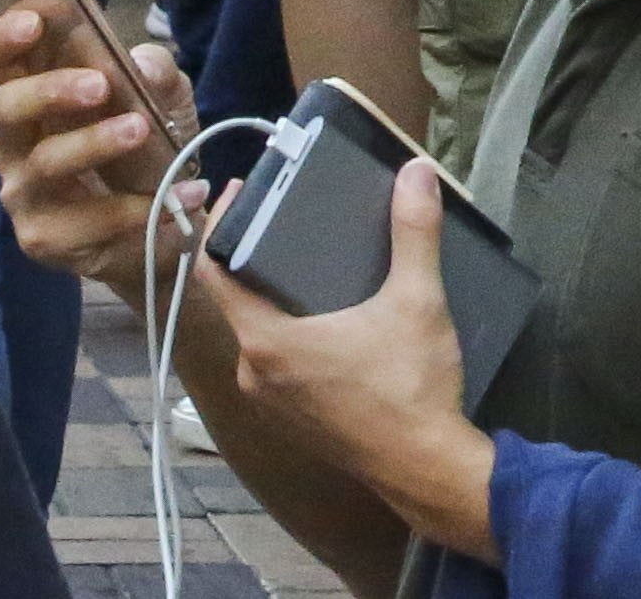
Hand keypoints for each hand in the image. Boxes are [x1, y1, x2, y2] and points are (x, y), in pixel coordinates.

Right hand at [0, 1, 199, 290]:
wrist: (166, 218)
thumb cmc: (148, 144)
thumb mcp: (165, 98)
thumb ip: (156, 73)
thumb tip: (144, 65)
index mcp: (31, 95)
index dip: (4, 37)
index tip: (33, 20)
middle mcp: (14, 142)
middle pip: (5, 107)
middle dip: (49, 90)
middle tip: (99, 85)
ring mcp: (23, 192)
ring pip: (44, 162)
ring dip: (94, 143)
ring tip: (141, 130)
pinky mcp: (43, 238)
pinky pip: (83, 221)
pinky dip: (133, 208)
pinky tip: (175, 195)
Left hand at [207, 160, 500, 555]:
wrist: (425, 468)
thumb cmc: (410, 386)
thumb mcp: (417, 301)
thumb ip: (414, 232)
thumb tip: (416, 171)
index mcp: (267, 341)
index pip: (215, 272)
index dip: (220, 226)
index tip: (240, 191)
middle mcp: (254, 373)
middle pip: (237, 300)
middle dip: (255, 257)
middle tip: (286, 215)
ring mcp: (270, 402)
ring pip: (258, 332)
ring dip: (274, 297)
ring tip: (308, 259)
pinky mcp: (291, 419)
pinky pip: (275, 361)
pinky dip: (289, 331)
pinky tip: (324, 314)